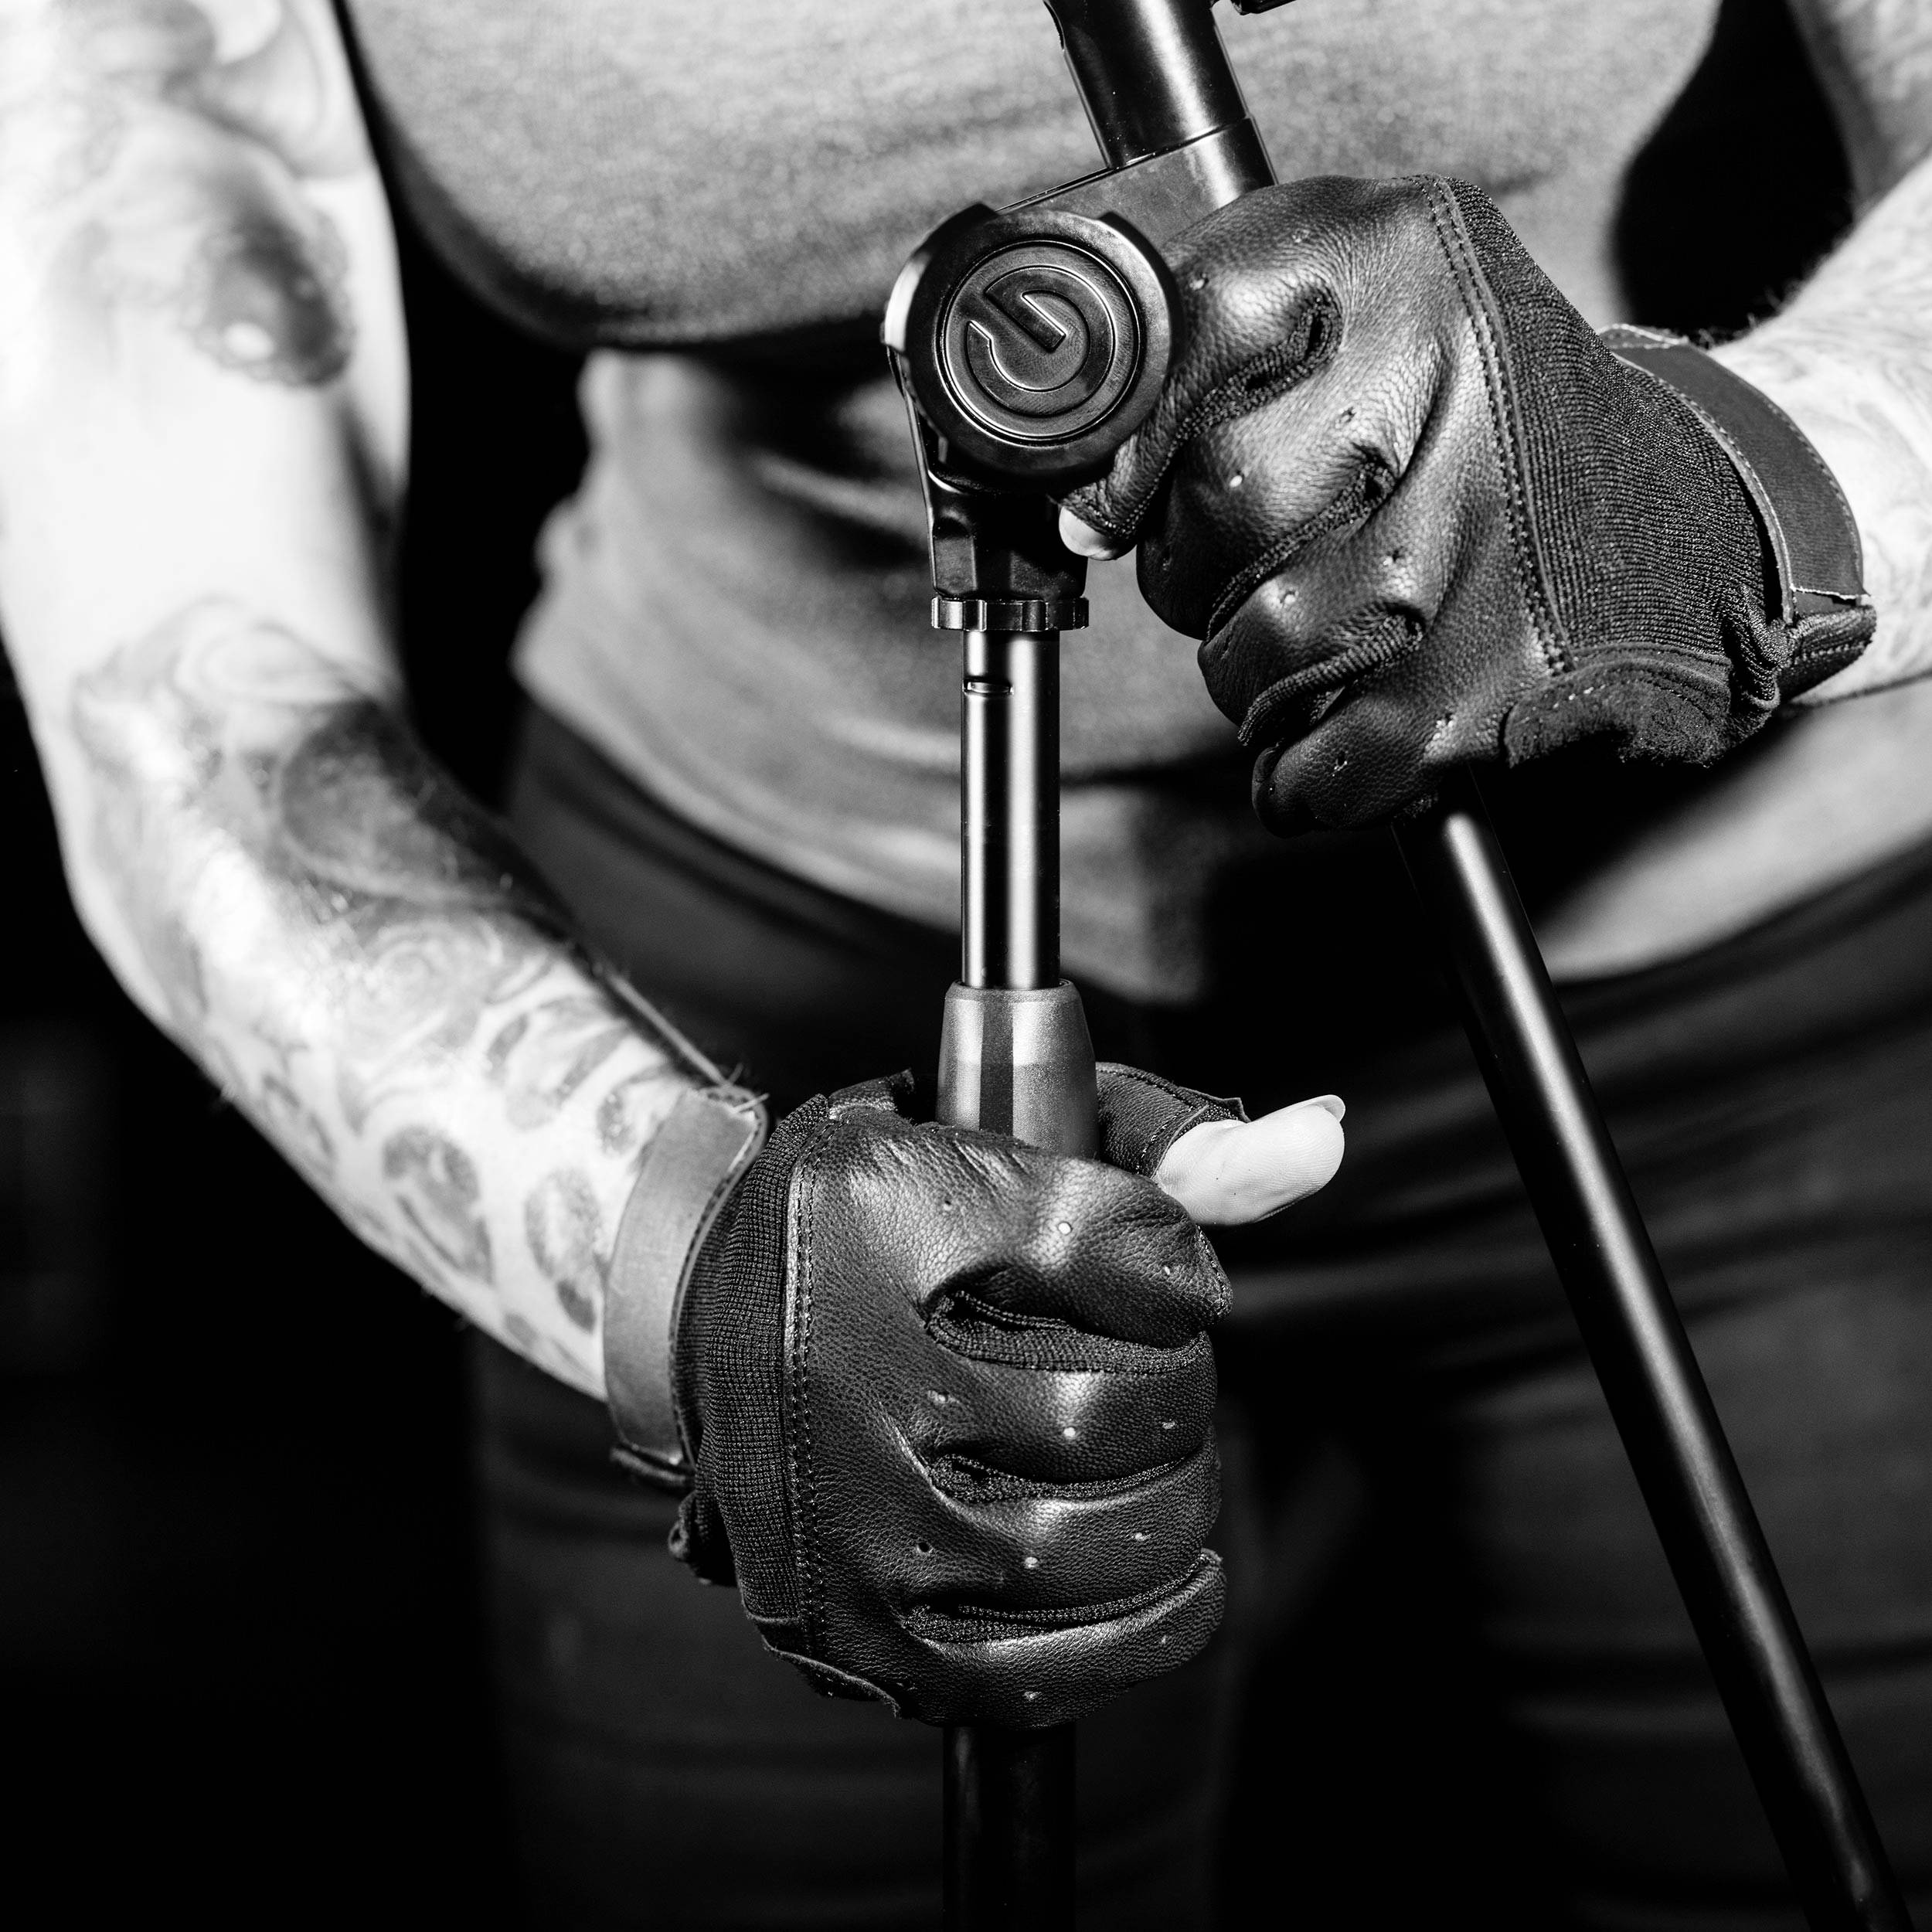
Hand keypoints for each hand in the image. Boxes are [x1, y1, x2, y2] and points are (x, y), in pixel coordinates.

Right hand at [669, 1066, 1341, 1725]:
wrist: (701, 1317)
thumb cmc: (886, 1220)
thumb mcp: (1008, 1139)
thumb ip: (1175, 1147)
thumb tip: (1327, 1139)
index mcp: (885, 1212)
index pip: (1113, 1244)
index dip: (1176, 1265)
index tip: (1168, 1275)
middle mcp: (849, 1362)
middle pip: (1113, 1406)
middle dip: (1178, 1388)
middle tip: (1155, 1369)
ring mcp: (852, 1512)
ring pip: (1092, 1538)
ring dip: (1173, 1497)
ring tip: (1158, 1457)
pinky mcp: (863, 1629)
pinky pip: (1046, 1670)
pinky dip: (1148, 1623)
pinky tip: (1171, 1568)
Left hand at [1061, 176, 1852, 833]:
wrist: (1706, 525)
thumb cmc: (1493, 425)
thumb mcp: (1380, 305)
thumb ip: (1215, 351)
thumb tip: (1081, 505)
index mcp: (1407, 266)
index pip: (1190, 339)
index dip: (1129, 448)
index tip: (1112, 507)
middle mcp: (1453, 393)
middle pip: (1216, 513)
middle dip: (1197, 572)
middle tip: (1258, 566)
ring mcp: (1476, 555)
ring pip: (1251, 655)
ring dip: (1253, 675)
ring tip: (1325, 637)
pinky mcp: (1487, 696)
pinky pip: (1311, 771)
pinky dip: (1297, 772)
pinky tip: (1340, 727)